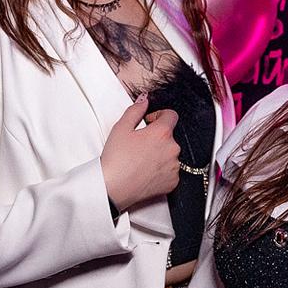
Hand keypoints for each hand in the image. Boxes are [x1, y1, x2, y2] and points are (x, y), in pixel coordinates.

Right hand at [101, 96, 181, 210]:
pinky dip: (162, 170)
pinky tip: (146, 172)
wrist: (112, 188)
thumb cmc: (115, 159)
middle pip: (170, 136)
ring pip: (171, 154)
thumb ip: (136, 110)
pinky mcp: (173, 182)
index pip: (171, 115)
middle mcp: (173, 149)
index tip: (149, 122)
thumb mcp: (121, 127)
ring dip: (160, 154)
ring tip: (141, 160)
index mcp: (162, 133)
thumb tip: (145, 99)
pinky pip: (171, 171)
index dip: (159, 116)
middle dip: (158, 137)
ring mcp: (174, 167)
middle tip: (140, 145)